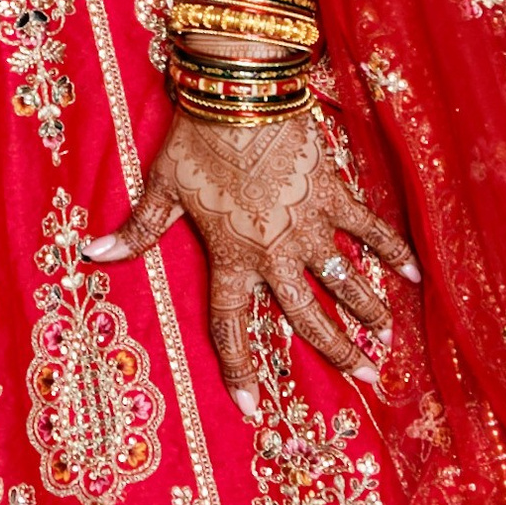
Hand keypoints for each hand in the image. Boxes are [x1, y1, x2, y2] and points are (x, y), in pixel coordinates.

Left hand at [87, 111, 417, 412]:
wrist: (241, 94)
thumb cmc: (195, 141)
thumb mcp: (160, 189)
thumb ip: (135, 231)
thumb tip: (89, 254)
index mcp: (231, 259)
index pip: (232, 329)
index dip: (239, 372)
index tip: (250, 410)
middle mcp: (274, 253)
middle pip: (308, 317)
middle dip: (337, 352)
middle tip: (365, 380)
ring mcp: (310, 226)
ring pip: (345, 282)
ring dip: (367, 311)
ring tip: (386, 337)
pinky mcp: (334, 196)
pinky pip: (370, 232)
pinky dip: (394, 253)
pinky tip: (417, 277)